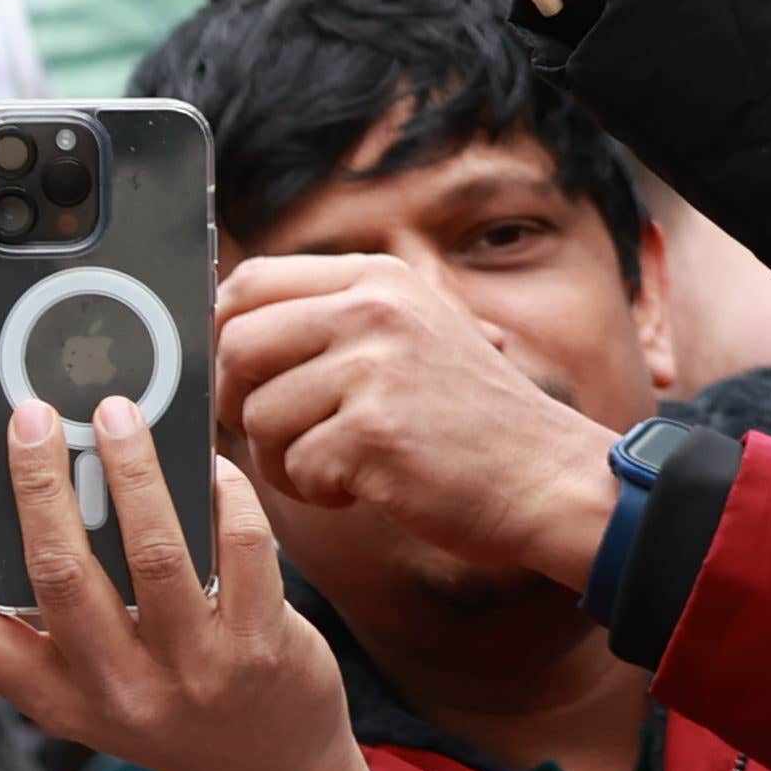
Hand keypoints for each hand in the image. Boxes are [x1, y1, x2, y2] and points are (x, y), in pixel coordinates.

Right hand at [0, 402, 400, 770]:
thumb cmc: (174, 700)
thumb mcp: (101, 681)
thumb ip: (74, 610)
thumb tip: (60, 484)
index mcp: (54, 698)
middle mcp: (114, 692)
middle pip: (55, 572)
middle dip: (37, 481)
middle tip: (30, 413)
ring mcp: (191, 674)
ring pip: (151, 552)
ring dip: (130, 469)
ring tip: (117, 411)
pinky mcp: (263, 649)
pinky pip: (242, 549)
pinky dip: (223, 494)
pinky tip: (208, 463)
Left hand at [216, 255, 623, 590]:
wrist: (547, 476)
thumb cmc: (470, 420)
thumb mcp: (412, 334)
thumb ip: (334, 319)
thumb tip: (223, 330)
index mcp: (378, 278)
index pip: (249, 283)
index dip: (223, 335)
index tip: (243, 380)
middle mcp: (373, 309)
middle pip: (236, 346)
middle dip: (240, 405)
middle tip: (284, 436)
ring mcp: (375, 368)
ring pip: (258, 416)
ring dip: (284, 459)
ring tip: (341, 465)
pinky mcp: (374, 432)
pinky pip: (295, 469)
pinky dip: (321, 491)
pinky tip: (368, 485)